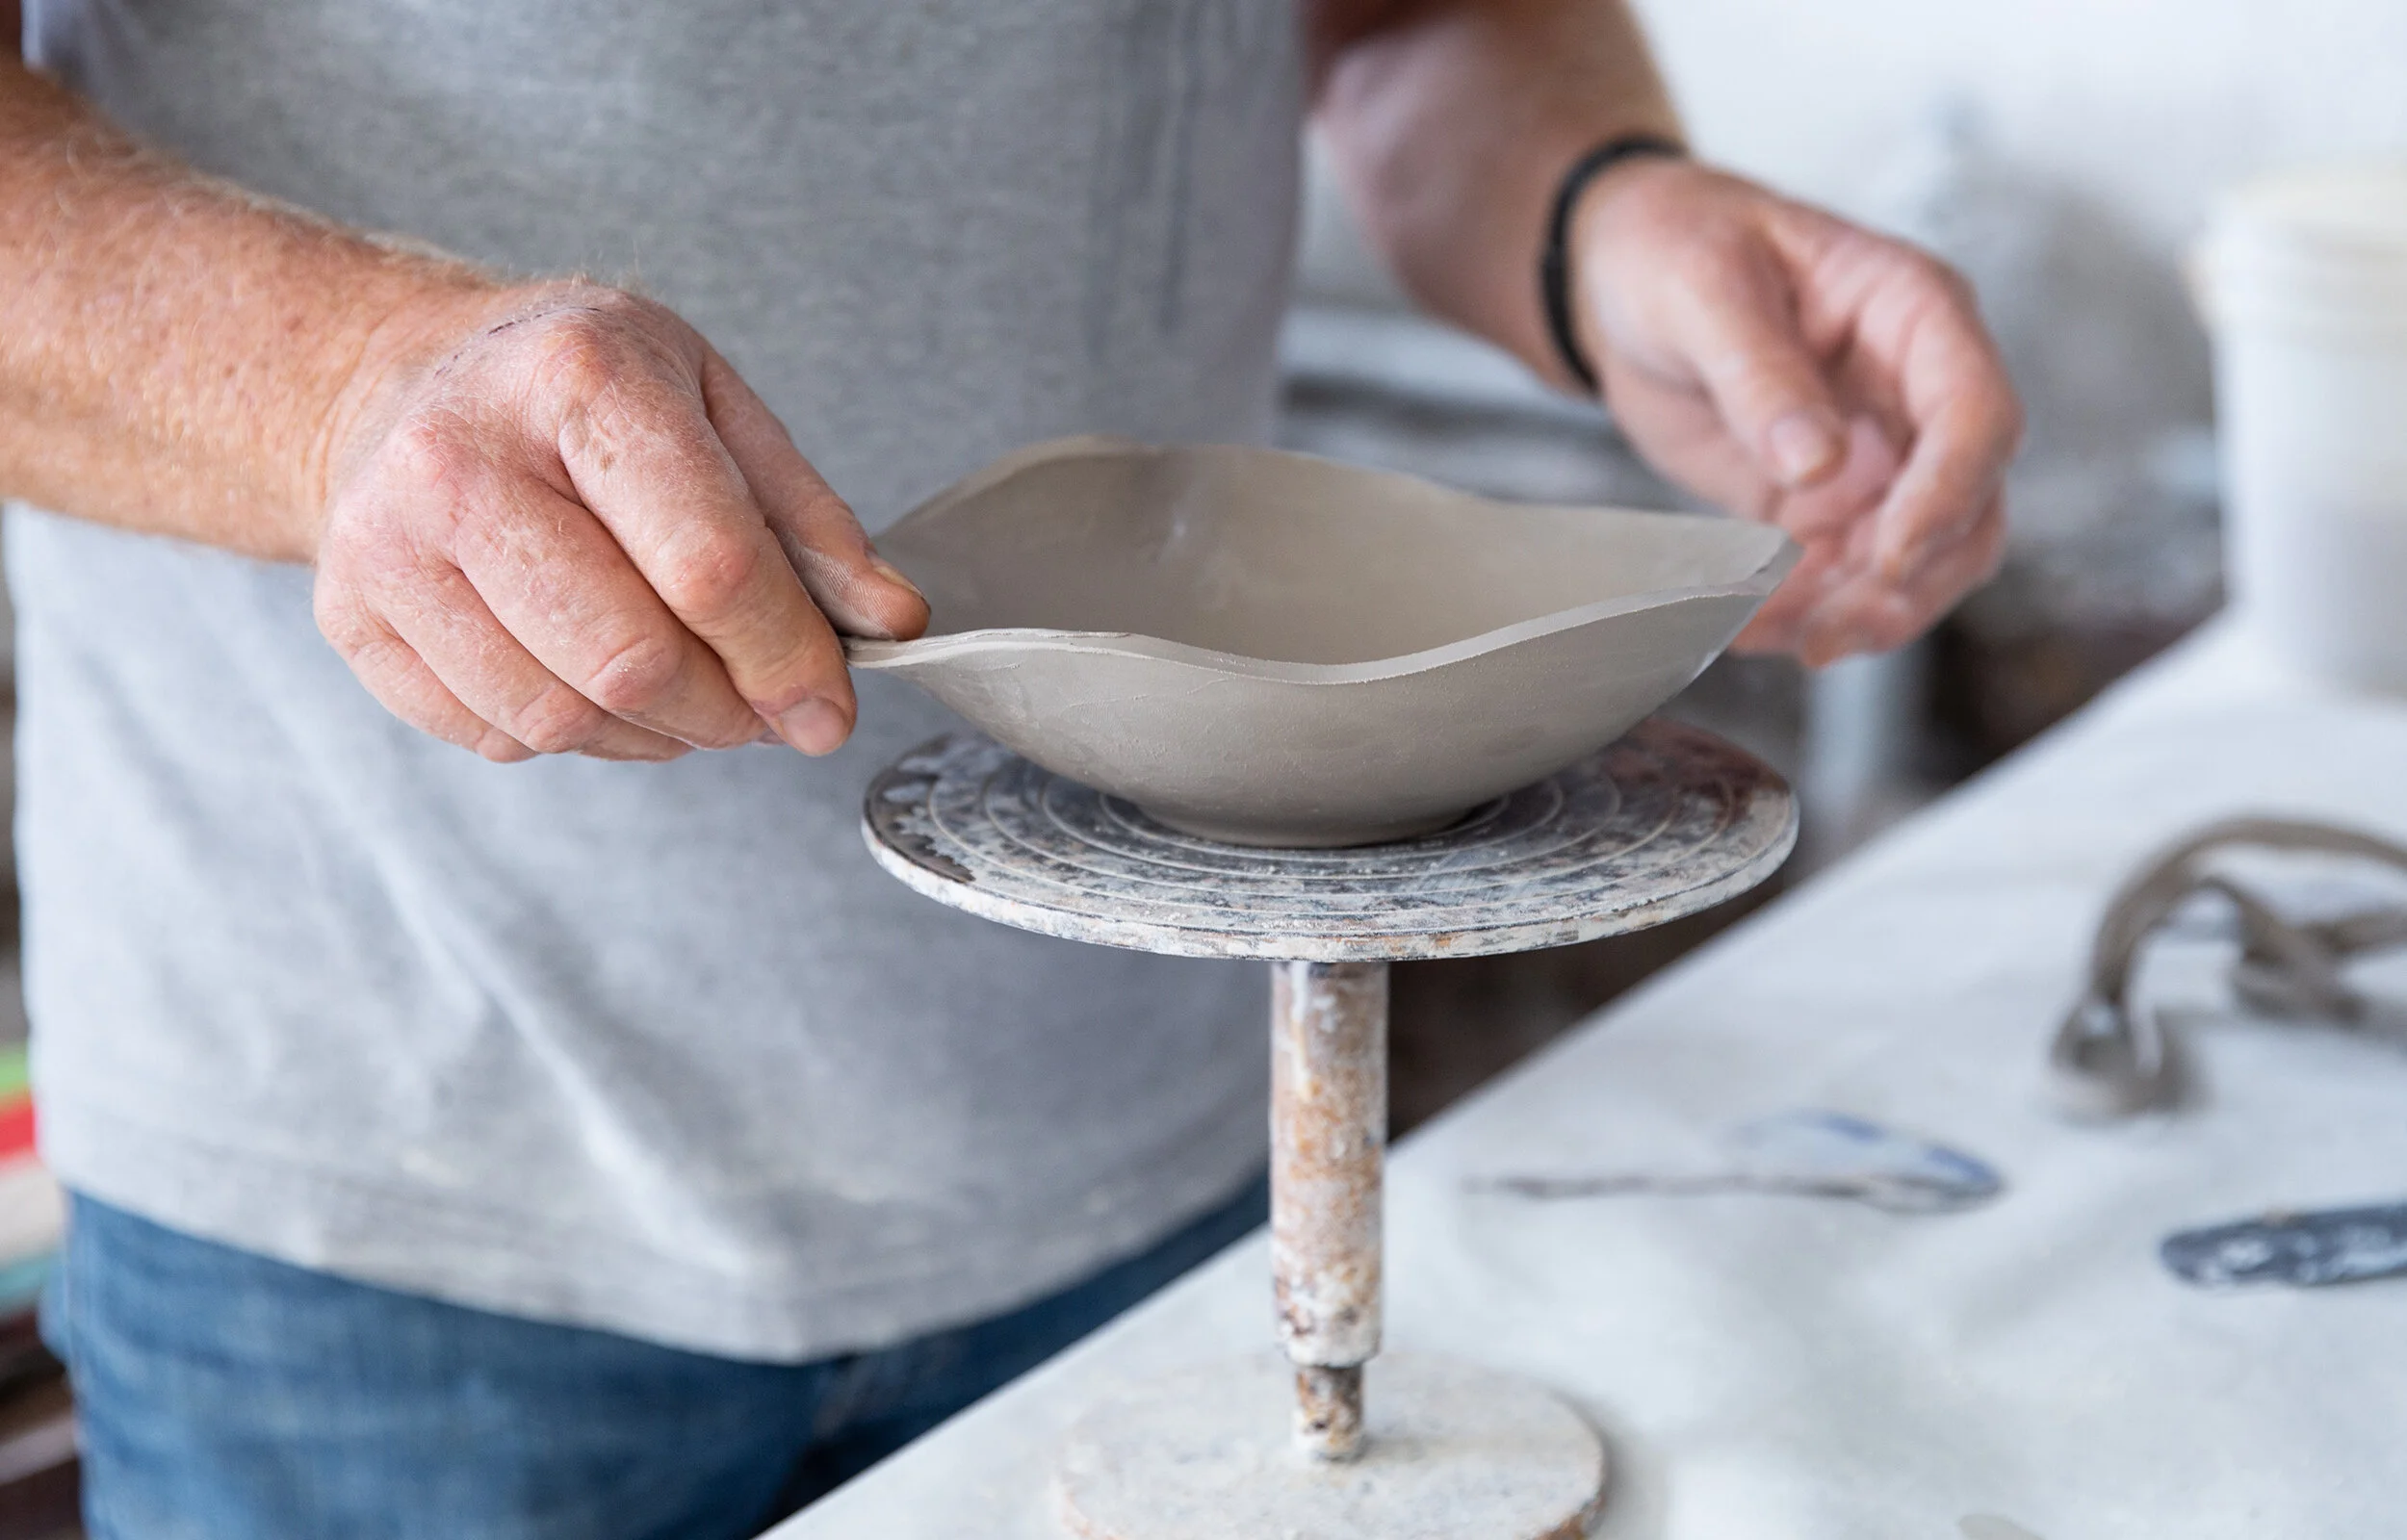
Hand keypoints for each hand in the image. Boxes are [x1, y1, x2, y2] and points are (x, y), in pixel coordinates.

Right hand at [311, 283, 927, 762]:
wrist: (392, 378)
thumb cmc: (570, 386)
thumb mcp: (710, 399)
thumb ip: (807, 519)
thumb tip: (890, 621)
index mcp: (579, 378)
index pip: (707, 564)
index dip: (787, 658)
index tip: (830, 708)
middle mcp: (462, 457)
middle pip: (631, 657)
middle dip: (727, 712)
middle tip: (765, 710)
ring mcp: (388, 544)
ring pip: (561, 716)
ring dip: (659, 735)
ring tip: (692, 695)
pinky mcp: (352, 619)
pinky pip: (498, 736)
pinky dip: (580, 737)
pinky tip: (601, 684)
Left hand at [1568, 158, 2021, 664]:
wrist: (1620, 274)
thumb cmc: (1674, 243)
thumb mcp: (1702, 288)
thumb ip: (1759, 371)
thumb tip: (1816, 463)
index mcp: (1913, 312)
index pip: (1976, 414)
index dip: (1948, 495)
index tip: (1888, 558)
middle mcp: (1913, 389)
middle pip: (1968, 509)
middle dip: (1910, 582)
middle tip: (1830, 633)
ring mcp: (1875, 451)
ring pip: (1913, 558)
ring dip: (1856, 613)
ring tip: (1770, 636)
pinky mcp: (1823, 499)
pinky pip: (1836, 572)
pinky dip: (1799, 610)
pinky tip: (1743, 626)